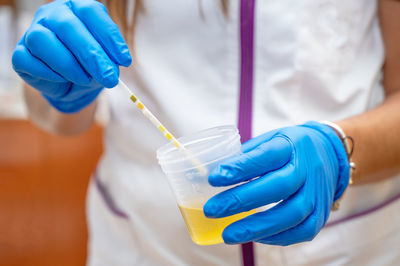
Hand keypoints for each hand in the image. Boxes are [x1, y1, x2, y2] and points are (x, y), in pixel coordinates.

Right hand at [12, 0, 130, 112]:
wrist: (69, 83)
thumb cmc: (89, 64)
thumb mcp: (105, 60)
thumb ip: (109, 59)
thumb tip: (112, 68)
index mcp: (77, 8)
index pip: (91, 11)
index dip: (109, 36)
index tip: (125, 61)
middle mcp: (52, 14)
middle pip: (68, 26)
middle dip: (92, 54)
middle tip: (109, 77)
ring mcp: (33, 31)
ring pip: (42, 40)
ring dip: (69, 65)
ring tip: (85, 79)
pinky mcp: (21, 54)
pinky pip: (29, 61)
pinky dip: (50, 74)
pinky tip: (63, 80)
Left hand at [204, 121, 349, 245]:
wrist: (329, 154)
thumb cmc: (289, 148)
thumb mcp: (270, 140)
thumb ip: (247, 156)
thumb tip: (217, 174)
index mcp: (291, 145)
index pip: (265, 156)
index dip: (240, 168)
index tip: (214, 178)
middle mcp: (308, 169)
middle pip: (278, 187)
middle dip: (241, 200)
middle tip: (212, 210)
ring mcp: (318, 193)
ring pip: (291, 214)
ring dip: (256, 227)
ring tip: (228, 234)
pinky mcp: (322, 214)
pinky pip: (302, 231)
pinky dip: (277, 237)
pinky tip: (255, 237)